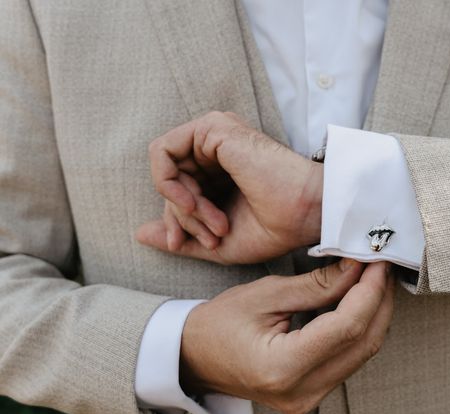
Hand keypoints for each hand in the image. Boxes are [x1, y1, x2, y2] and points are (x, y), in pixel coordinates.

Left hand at [136, 111, 323, 263]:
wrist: (306, 215)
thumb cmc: (274, 228)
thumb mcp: (217, 242)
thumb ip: (179, 235)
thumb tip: (138, 233)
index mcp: (219, 170)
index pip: (177, 191)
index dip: (175, 221)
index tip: (185, 244)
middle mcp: (214, 149)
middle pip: (169, 181)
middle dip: (181, 218)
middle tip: (212, 236)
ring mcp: (213, 135)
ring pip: (165, 170)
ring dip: (181, 206)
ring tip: (214, 224)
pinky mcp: (212, 128)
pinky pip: (162, 153)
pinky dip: (169, 185)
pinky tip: (193, 203)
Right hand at [180, 260, 393, 413]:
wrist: (194, 358)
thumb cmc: (219, 324)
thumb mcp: (266, 295)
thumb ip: (316, 284)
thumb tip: (356, 267)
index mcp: (282, 368)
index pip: (346, 327)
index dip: (369, 291)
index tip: (378, 262)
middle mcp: (302, 393)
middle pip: (363, 343)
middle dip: (379, 300)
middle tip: (382, 266)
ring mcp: (309, 399)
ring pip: (362, 352)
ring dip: (374, 314)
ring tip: (373, 279)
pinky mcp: (313, 395)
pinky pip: (350, 359)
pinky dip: (359, 328)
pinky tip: (360, 302)